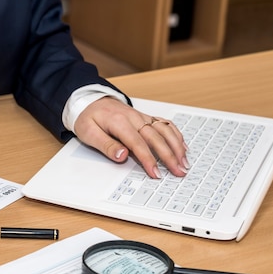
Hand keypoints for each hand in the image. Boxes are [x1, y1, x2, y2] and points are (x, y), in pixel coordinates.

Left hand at [73, 97, 188, 177]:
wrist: (89, 100)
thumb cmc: (88, 118)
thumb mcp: (89, 133)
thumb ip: (106, 145)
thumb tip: (122, 156)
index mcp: (120, 122)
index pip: (138, 144)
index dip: (149, 160)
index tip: (156, 173)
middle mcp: (134, 118)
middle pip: (156, 138)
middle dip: (170, 156)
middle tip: (178, 171)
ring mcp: (142, 117)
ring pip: (164, 130)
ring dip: (177, 146)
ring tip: (184, 162)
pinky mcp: (145, 117)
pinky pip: (164, 124)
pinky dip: (175, 135)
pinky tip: (182, 146)